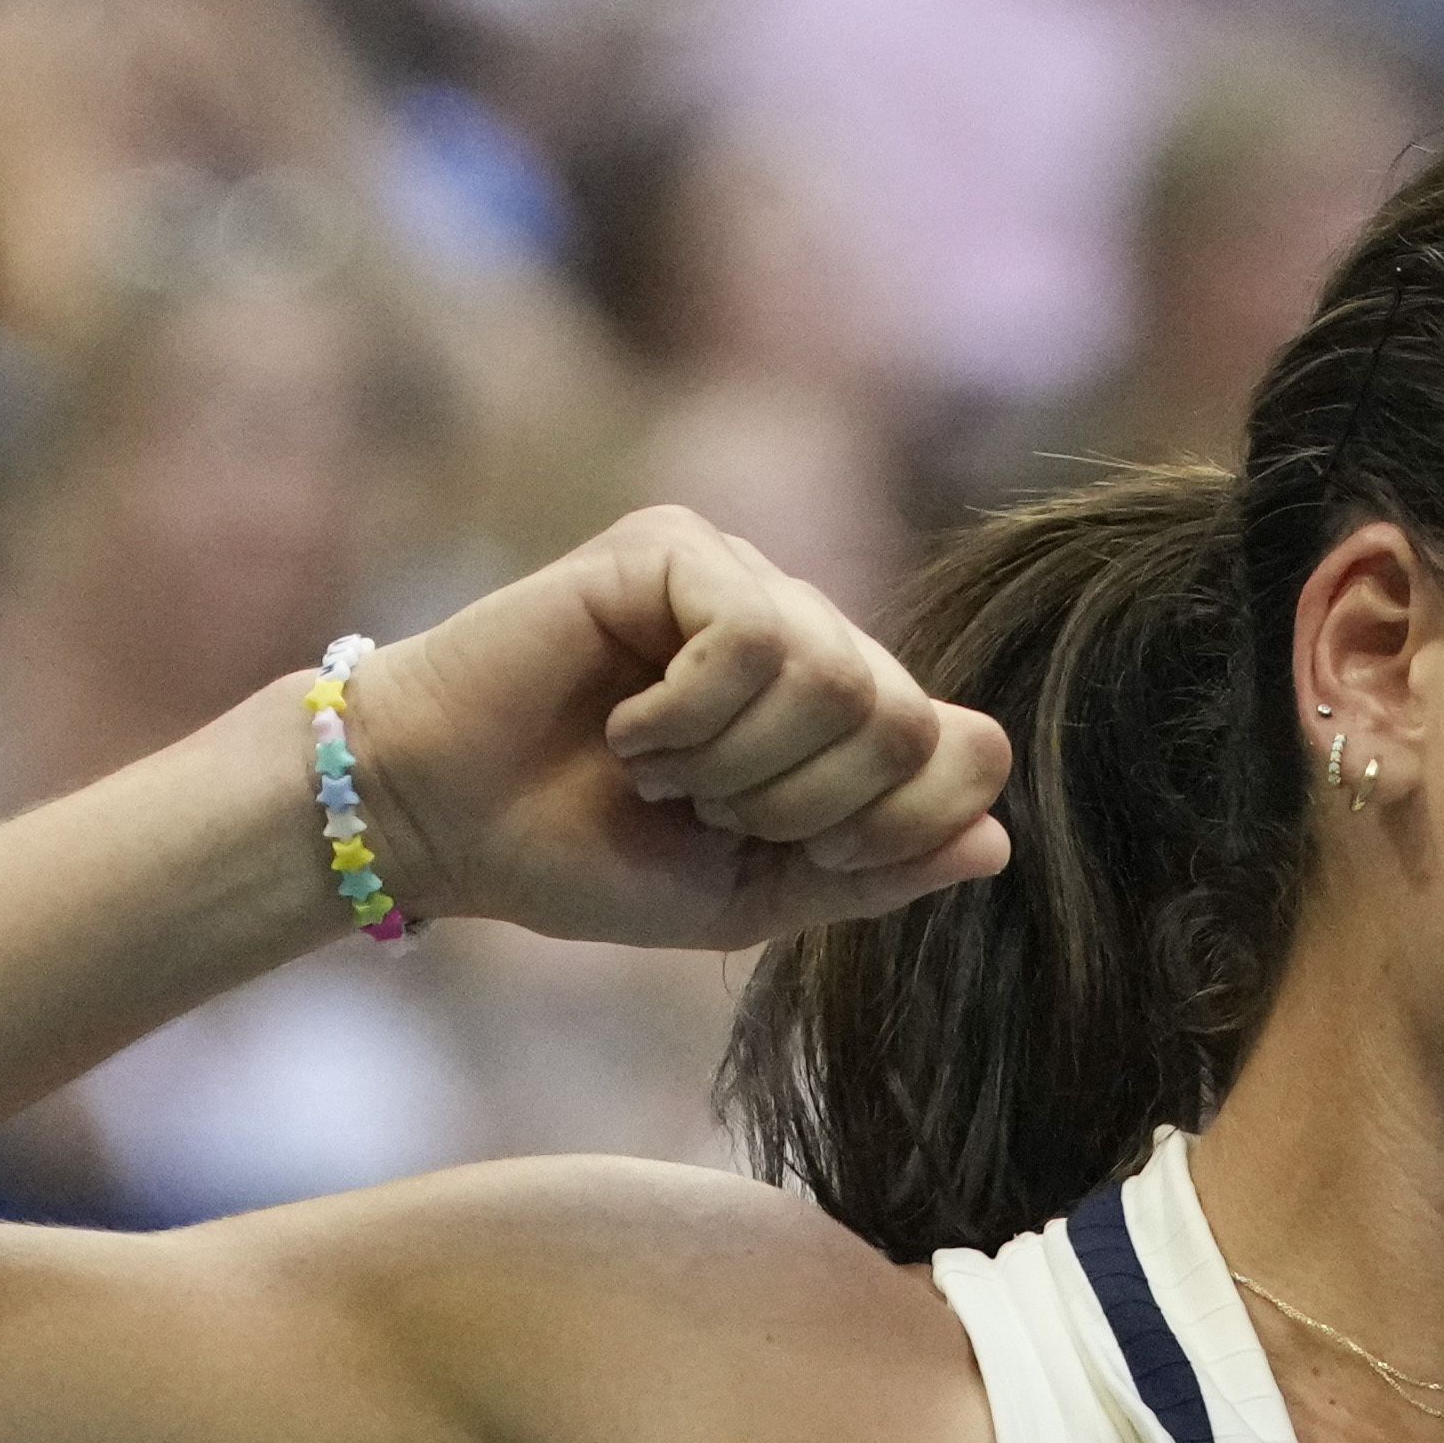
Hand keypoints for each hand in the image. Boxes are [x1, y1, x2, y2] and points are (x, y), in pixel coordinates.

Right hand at [335, 511, 1014, 963]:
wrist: (447, 824)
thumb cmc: (587, 857)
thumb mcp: (755, 895)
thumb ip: (878, 871)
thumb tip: (996, 841)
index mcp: (840, 710)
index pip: (962, 749)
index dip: (896, 828)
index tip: (797, 857)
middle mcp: (806, 629)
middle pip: (905, 718)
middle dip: (806, 803)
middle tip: (709, 811)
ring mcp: (742, 576)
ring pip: (836, 676)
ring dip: (738, 763)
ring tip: (662, 770)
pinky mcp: (673, 547)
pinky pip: (749, 634)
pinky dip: (689, 715)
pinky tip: (631, 727)